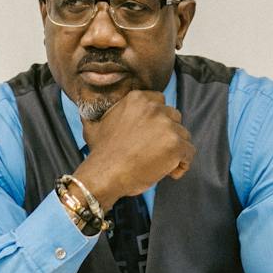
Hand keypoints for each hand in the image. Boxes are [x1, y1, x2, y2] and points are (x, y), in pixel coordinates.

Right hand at [77, 90, 193, 206]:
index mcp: (138, 99)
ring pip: (183, 135)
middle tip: (156, 150)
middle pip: (175, 117)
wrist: (105, 173)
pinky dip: (182, 164)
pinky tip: (169, 172)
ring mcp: (167, 126)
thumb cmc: (101, 153)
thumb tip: (83, 109)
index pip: (160, 102)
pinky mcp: (176, 145)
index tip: (151, 134)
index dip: (158, 120)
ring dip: (175, 149)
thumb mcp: (95, 126)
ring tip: (161, 163)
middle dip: (168, 133)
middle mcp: (155, 108)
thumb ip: (99, 115)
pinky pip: (189, 153)